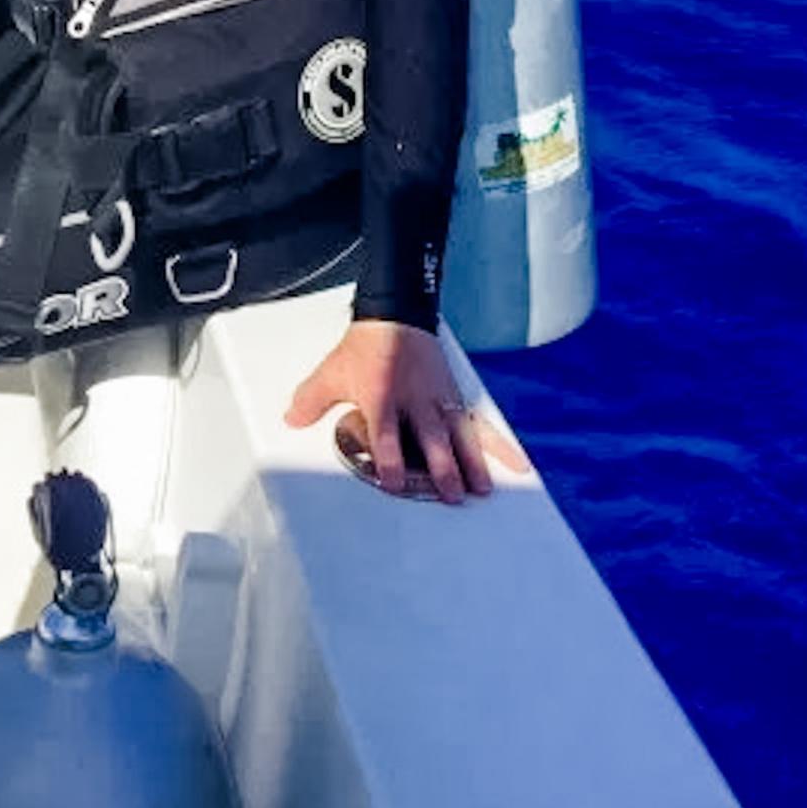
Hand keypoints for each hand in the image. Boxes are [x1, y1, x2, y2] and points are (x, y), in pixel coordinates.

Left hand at [285, 319, 528, 504]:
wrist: (395, 313)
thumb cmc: (366, 346)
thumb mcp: (332, 371)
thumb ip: (312, 399)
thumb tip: (290, 420)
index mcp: (382, 397)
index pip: (386, 432)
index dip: (390, 458)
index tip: (394, 482)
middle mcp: (414, 401)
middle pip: (430, 437)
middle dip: (441, 467)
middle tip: (450, 494)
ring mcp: (439, 399)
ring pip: (458, 434)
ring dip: (470, 462)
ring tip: (480, 489)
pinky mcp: (456, 397)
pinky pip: (480, 423)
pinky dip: (500, 445)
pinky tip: (516, 464)